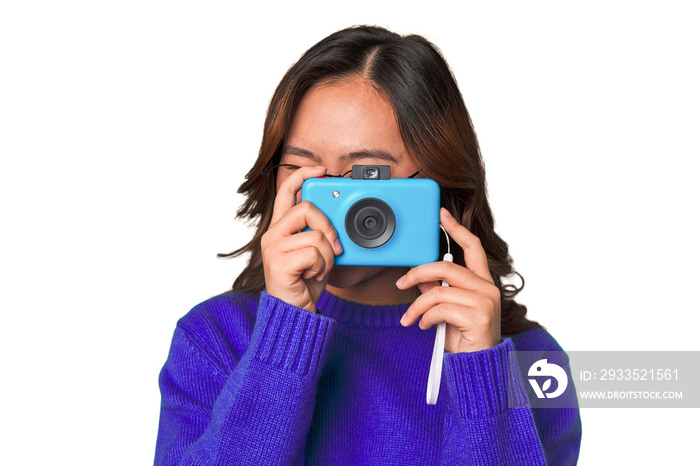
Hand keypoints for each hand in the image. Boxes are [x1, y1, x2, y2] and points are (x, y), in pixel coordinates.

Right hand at [261, 166, 342, 312]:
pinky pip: (314, 254)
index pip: (287, 191)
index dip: (303, 175)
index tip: (321, 170)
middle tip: (334, 247)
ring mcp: (273, 248)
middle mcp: (273, 234)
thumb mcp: (318, 251)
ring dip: (327, 256)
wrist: (295, 313)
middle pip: (307, 208)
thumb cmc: (306, 282)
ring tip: (319, 269)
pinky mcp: (278, 263)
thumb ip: (320, 232)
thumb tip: (339, 216)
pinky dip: (322, 267)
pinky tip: (312, 276)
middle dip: (328, 227)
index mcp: (281, 228)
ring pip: (316, 236)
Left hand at [396, 208, 500, 352]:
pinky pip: (441, 309)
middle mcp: (488, 288)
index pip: (473, 247)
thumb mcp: (448, 309)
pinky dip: (425, 318)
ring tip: (410, 318)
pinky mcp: (479, 317)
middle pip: (447, 266)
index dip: (457, 228)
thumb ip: (438, 289)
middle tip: (401, 282)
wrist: (478, 366)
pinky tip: (424, 326)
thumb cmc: (464, 337)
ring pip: (438, 291)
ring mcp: (486, 302)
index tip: (442, 214)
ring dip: (417, 306)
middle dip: (418, 273)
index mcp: (482, 282)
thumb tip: (419, 275)